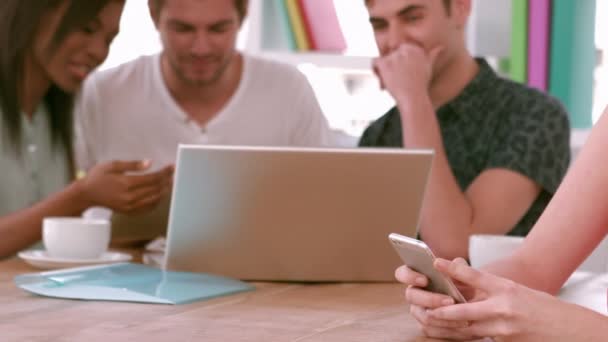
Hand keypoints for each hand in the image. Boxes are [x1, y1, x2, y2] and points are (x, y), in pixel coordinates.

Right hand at [78, 160, 173, 213]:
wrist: (86, 194)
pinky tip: (160, 195)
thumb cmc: (98, 177)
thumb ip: (132, 165)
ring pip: (153, 200)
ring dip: (164, 191)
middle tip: (173, 174)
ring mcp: (129, 206)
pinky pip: (147, 208)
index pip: (152, 178)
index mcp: (126, 183)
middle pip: (155, 189)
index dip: (164, 172)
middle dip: (166, 181)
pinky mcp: (128, 211)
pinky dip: (156, 202)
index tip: (172, 167)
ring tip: (170, 183)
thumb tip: (149, 163)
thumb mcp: (113, 165)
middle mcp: (129, 197)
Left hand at [373, 44, 441, 100]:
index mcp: (415, 48)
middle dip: (390, 65)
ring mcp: (395, 56)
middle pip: (391, 53)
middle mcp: (405, 49)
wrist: (414, 98)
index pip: (400, 48)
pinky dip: (375, 71)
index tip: (401, 74)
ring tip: (389, 83)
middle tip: (394, 79)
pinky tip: (381, 81)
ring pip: (383, 58)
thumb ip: (433, 55)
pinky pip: (374, 62)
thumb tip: (441, 47)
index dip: (398, 61)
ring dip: (383, 70)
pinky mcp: (385, 63)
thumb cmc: (421, 86)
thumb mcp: (429, 68)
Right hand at [395, 258, 482, 334]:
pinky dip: (446, 327)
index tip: (424, 279)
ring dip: (440, 316)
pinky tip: (460, 324)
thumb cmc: (464, 283)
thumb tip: (454, 263)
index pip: (402, 273)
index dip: (409, 276)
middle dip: (430, 299)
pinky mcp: (426, 325)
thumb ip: (459, 266)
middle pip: (411, 296)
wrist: (474, 302)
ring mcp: (418, 310)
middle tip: (450, 300)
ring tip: (460, 316)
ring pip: (421, 315)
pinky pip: (429, 329)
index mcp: (416, 275)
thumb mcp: (464, 271)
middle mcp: (414, 293)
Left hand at [421, 258, 571, 340]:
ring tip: (432, 322)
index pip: (475, 275)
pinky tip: (452, 333)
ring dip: (450, 327)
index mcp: (506, 288)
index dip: (454, 269)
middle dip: (443, 312)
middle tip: (427, 310)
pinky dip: (465, 336)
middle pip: (465, 310)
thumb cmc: (539, 306)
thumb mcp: (515, 289)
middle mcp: (504, 307)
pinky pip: (480, 339)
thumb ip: (490, 287)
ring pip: (469, 329)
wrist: (567, 328)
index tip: (437, 262)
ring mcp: (504, 328)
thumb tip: (462, 278)